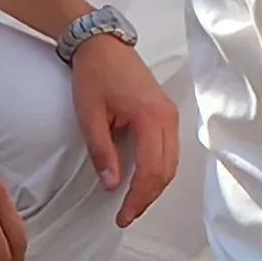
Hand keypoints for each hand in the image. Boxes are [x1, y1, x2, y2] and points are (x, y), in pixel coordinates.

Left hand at [66, 34, 183, 226]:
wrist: (103, 45)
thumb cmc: (94, 75)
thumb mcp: (89, 116)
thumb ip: (102, 152)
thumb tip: (112, 184)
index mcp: (151, 118)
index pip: (151, 170)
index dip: (138, 198)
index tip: (123, 215)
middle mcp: (168, 118)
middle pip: (167, 170)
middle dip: (148, 197)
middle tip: (127, 215)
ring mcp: (170, 115)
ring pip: (172, 162)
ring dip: (155, 186)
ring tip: (134, 202)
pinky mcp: (166, 113)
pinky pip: (169, 150)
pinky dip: (158, 170)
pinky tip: (142, 179)